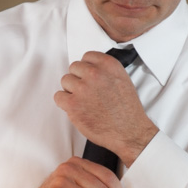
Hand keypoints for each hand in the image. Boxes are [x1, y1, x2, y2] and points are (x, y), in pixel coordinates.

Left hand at [55, 51, 157, 165]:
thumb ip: (105, 72)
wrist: (129, 131)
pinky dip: (64, 103)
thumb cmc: (126, 110)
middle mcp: (94, 74)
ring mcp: (82, 88)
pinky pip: (58, 96)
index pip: (87, 56)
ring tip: (83, 101)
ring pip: (65, 80)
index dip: (86, 68)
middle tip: (86, 91)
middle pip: (74, 67)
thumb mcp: (122, 80)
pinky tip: (75, 108)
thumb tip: (89, 70)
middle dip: (78, 78)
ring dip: (71, 90)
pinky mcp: (73, 104)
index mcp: (108, 65)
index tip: (89, 77)